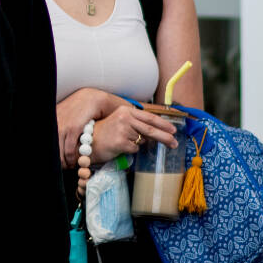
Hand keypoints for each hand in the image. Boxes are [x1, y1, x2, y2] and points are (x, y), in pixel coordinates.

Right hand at [57, 90, 176, 167]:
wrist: (88, 141)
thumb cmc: (106, 133)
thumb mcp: (121, 122)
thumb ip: (137, 125)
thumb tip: (156, 132)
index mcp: (126, 111)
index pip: (149, 117)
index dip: (163, 124)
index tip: (174, 130)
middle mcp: (125, 118)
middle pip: (151, 129)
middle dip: (165, 137)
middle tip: (174, 143)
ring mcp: (122, 130)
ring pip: (142, 141)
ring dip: (141, 144)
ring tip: (132, 144)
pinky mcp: (120, 142)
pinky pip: (134, 149)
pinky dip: (131, 151)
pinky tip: (122, 148)